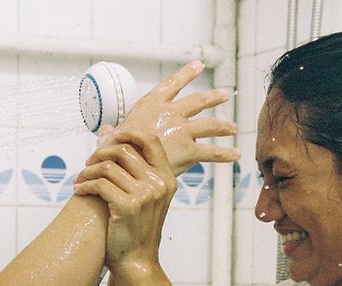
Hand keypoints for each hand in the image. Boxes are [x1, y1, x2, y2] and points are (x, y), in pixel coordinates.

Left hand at [73, 129, 177, 268]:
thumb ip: (137, 170)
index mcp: (167, 179)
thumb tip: (114, 134)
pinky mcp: (127, 207)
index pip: (150, 141)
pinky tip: (79, 191)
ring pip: (107, 167)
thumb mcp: (148, 197)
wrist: (137, 261)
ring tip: (80, 180)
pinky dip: (85, 186)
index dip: (130, 133)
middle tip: (88, 163)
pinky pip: (99, 185)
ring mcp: (144, 195)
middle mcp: (158, 184)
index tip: (113, 136)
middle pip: (124, 150)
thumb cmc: (137, 229)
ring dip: (87, 171)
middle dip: (100, 153)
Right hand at [112, 61, 238, 175]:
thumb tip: (106, 131)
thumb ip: (112, 132)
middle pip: (199, 100)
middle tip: (223, 95)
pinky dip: (226, 154)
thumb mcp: (109, 136)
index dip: (186, 73)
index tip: (198, 65)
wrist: (122, 165)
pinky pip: (212, 152)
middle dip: (213, 97)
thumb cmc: (112, 151)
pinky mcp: (188, 150)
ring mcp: (181, 130)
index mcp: (151, 104)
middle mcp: (170, 113)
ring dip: (224, 125)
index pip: (172, 83)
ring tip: (233, 128)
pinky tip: (236, 156)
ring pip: (211, 124)